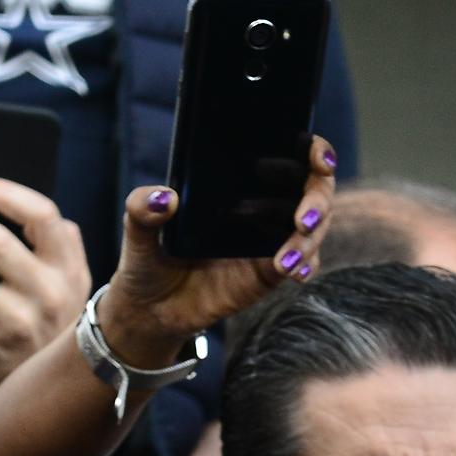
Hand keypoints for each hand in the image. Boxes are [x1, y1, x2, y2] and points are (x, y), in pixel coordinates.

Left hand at [88, 139, 341, 376]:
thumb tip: (164, 197)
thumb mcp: (138, 229)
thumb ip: (142, 209)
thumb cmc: (150, 257)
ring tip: (285, 258)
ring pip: (313, 228)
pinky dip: (306, 264)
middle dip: (318, 199)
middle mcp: (263, 203)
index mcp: (239, 179)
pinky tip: (293, 273)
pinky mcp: (272, 270)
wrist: (153, 307)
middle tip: (303, 218)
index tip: (317, 156)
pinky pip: (304, 263)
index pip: (289, 153)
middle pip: (314, 190)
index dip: (313, 149)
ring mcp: (271, 237)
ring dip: (308, 240)